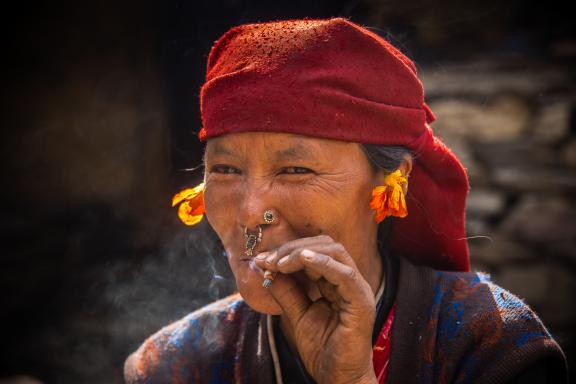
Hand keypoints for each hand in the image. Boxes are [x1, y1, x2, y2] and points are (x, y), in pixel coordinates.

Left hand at [254, 235, 377, 383]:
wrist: (338, 379)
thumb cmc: (322, 350)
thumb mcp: (296, 315)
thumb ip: (286, 291)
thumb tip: (265, 270)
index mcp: (335, 282)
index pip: (315, 252)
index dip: (287, 251)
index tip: (261, 260)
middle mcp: (348, 281)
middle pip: (325, 246)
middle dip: (292, 248)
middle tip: (268, 260)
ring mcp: (357, 289)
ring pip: (334, 253)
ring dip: (302, 253)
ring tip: (279, 263)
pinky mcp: (360, 301)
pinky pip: (344, 274)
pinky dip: (322, 262)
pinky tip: (302, 259)